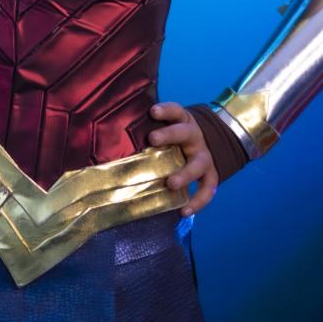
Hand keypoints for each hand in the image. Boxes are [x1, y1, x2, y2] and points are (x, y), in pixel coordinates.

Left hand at [148, 100, 218, 216]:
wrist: (205, 144)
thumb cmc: (175, 138)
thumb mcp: (166, 128)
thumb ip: (146, 130)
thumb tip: (112, 140)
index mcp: (183, 122)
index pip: (176, 111)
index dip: (166, 110)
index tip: (152, 111)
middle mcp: (195, 137)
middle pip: (185, 133)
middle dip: (170, 135)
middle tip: (153, 139)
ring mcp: (204, 156)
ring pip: (198, 163)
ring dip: (185, 174)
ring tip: (171, 184)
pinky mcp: (210, 174)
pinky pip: (208, 188)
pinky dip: (198, 201)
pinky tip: (184, 212)